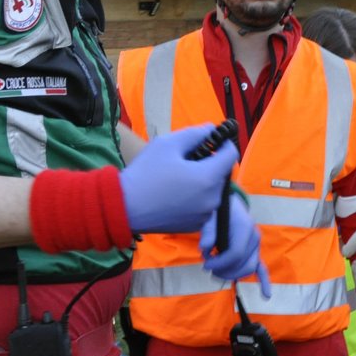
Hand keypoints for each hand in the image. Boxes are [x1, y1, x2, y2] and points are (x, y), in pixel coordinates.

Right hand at [119, 124, 237, 233]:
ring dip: (203, 181)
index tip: (211, 140)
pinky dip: (196, 197)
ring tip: (179, 176)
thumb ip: (194, 134)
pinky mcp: (195, 225)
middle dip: (210, 163)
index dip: (224, 144)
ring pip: (212, 190)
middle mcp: (212, 199)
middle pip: (222, 173)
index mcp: (208, 177)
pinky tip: (176, 193)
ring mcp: (205, 215)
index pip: (231, 155)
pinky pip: (204, 206)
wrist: (124, 208)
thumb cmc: (145, 173)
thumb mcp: (167, 144)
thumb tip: (211, 130)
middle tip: (187, 158)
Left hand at [201, 191, 263, 281]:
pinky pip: (262, 269)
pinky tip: (266, 295)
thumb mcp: (210, 217)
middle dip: (225, 271)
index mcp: (245, 228)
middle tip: (208, 267)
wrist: (229, 205)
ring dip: (232, 274)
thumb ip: (208, 231)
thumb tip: (205, 248)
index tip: (206, 263)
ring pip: (249, 269)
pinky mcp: (254, 253)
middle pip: (243, 264)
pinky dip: (264, 282)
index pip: (235, 253)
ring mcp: (256, 246)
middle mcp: (254, 238)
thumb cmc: (218, 211)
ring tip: (216, 271)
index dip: (220, 263)